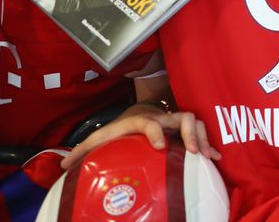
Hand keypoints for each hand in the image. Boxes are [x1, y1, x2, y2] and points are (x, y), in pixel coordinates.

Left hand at [61, 108, 219, 170]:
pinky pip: (203, 133)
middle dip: (190, 132)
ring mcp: (176, 123)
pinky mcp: (186, 130)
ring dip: (203, 139)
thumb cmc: (119, 128)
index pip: (149, 122)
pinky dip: (210, 145)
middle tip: (192, 151)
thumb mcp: (100, 137)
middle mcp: (163, 118)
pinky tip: (216, 158)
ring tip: (206, 156)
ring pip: (196, 122)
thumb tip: (61, 166)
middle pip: (182, 117)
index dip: (156, 131)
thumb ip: (83, 150)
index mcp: (141, 120)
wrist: (139, 113)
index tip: (160, 146)